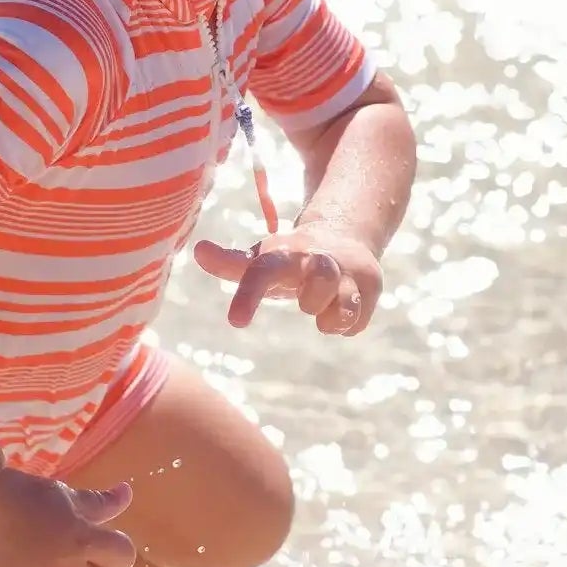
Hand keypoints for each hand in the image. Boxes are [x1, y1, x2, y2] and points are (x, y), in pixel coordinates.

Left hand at [192, 227, 381, 335]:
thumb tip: (197, 250)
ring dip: (331, 315)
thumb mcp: (263, 260)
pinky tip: (338, 313)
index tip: (236, 322)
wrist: (345, 241)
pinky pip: (355, 323)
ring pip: (345, 304)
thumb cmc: (292, 259)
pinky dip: (344, 325)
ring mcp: (348, 276)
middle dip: (312, 297)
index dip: (250, 295)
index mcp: (287, 254)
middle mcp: (320, 261)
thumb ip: (230, 263)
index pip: (264, 271)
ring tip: (323, 313)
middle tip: (303, 301)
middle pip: (321, 277)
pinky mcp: (369, 292)